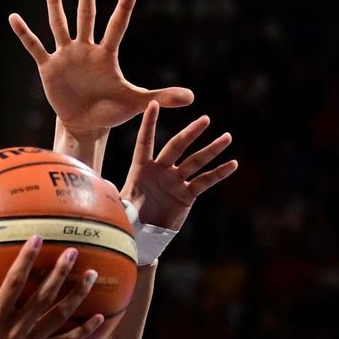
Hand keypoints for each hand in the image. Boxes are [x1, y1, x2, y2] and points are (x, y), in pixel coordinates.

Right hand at [0, 237, 103, 338]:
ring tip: (91, 276)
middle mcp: (16, 328)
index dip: (27, 259)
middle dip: (60, 272)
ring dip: (77, 296)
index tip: (38, 239)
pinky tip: (99, 318)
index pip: (15, 281)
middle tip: (74, 252)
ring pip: (59, 317)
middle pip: (44, 296)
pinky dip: (83, 332)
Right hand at [9, 0, 193, 139]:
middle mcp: (86, 49)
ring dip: (55, 4)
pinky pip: (35, 47)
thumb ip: (161, 97)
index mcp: (106, 55)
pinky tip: (14, 18)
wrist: (85, 124)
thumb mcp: (136, 103)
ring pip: (60, 25)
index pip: (117, 27)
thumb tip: (193, 98)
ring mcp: (66, 56)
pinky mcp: (49, 68)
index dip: (123, 9)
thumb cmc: (111, 110)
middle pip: (87, 16)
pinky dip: (24, 34)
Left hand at [122, 101, 237, 230]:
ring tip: (227, 137)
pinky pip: (204, 182)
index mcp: (140, 169)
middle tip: (205, 120)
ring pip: (195, 162)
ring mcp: (175, 181)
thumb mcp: (122, 208)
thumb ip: (119, 199)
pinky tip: (232, 164)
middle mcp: (160, 170)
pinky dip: (218, 173)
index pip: (145, 142)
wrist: (144, 235)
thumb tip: (105, 193)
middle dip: (190, 133)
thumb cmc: (128, 220)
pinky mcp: (186, 194)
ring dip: (211, 150)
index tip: (153, 103)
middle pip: (176, 147)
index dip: (149, 124)